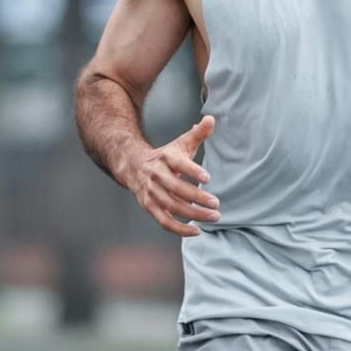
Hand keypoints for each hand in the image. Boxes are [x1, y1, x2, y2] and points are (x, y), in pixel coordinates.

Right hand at [128, 116, 220, 237]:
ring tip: (214, 216)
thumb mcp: (180, 143)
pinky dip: (180, 229)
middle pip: (176, 189)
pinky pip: (164, 222)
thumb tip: (211, 119)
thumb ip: (198, 134)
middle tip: (217, 204)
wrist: (133, 166)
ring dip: (193, 215)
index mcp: (165, 158)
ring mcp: (151, 192)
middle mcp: (156, 175)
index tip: (208, 177)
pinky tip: (197, 231)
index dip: (192, 170)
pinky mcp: (149, 206)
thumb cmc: (166, 157)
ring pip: (172, 207)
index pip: (178, 164)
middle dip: (198, 197)